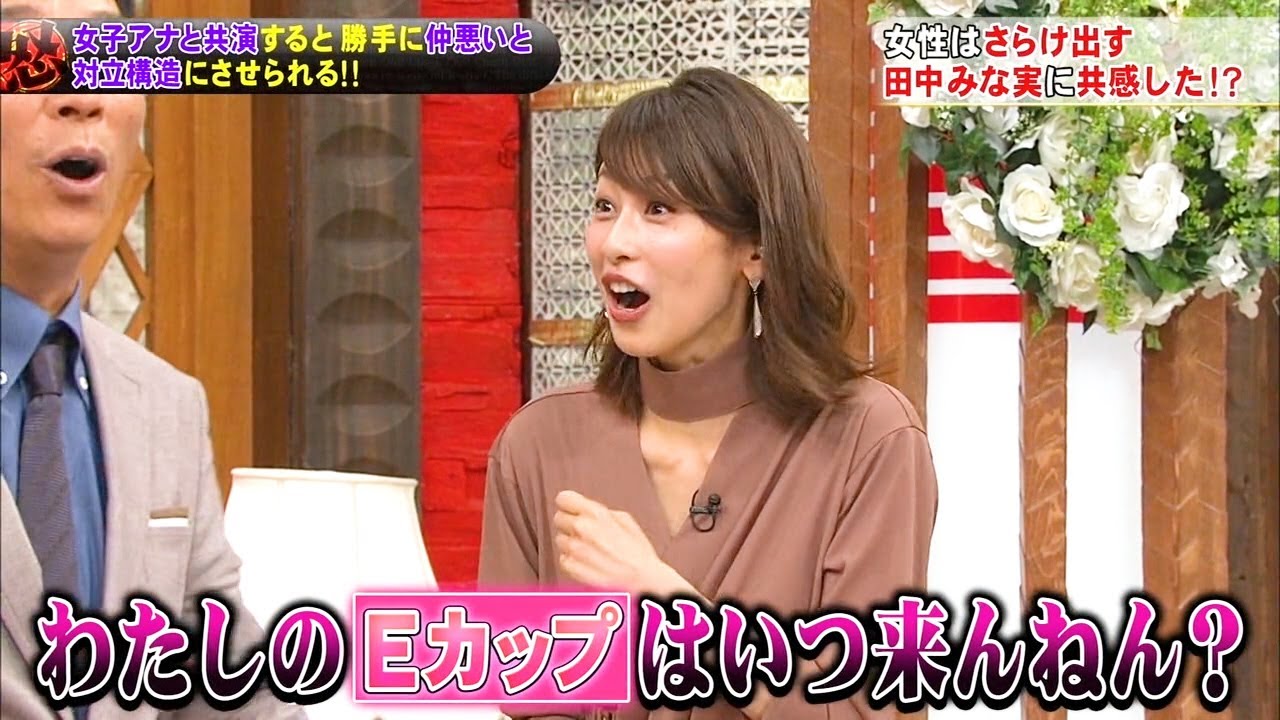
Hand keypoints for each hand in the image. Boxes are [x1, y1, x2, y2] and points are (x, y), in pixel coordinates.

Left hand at [552, 490, 688, 595]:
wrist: (643, 580)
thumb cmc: (638, 552)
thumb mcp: (625, 520)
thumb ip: (601, 512)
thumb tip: (587, 510)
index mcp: (596, 513)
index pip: (564, 498)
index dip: (569, 504)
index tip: (572, 509)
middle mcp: (582, 528)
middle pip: (559, 518)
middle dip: (570, 524)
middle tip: (585, 533)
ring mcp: (575, 549)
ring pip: (560, 539)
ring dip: (572, 543)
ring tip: (590, 550)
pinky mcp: (572, 568)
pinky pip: (563, 559)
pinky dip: (572, 561)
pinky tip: (588, 562)